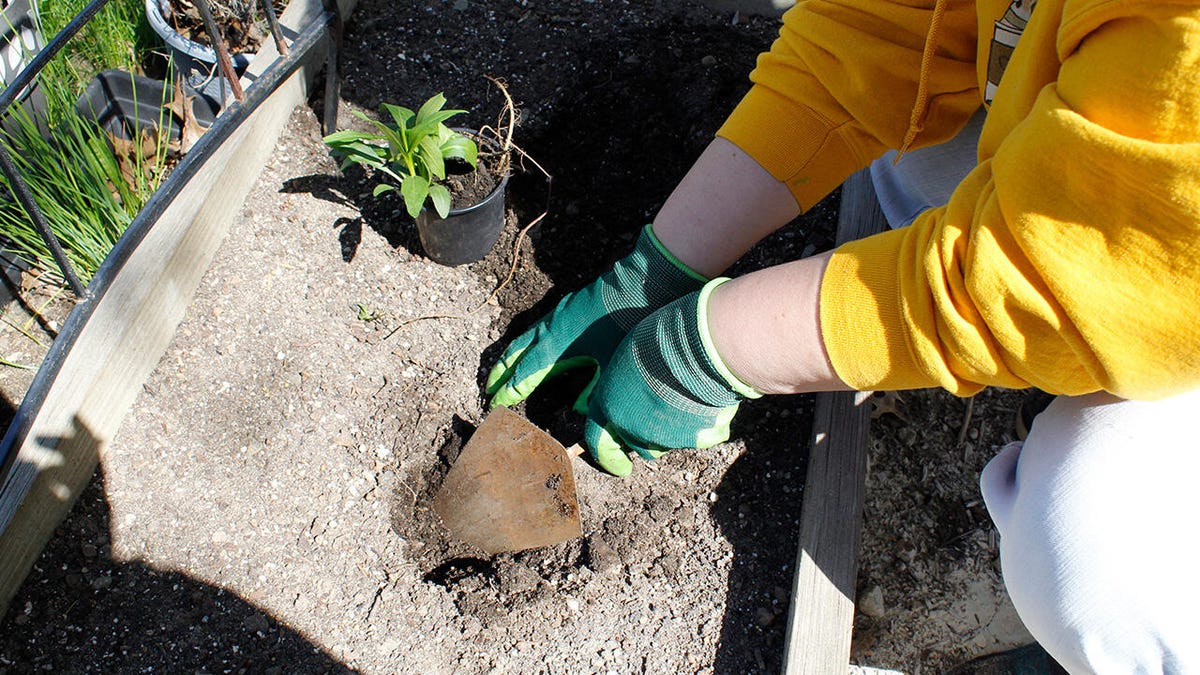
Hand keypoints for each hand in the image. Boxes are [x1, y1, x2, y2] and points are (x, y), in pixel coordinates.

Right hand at [486, 225, 706, 411]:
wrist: (643, 283)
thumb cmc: (628, 323)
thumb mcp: (612, 365)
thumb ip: (595, 393)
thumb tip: (580, 413)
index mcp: (556, 346)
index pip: (524, 375)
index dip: (509, 392)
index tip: (497, 406)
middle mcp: (551, 329)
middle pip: (516, 354)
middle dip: (501, 373)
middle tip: (488, 389)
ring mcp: (558, 314)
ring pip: (525, 338)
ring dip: (511, 355)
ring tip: (502, 368)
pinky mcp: (568, 306)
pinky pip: (538, 327)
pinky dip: (527, 341)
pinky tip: (535, 344)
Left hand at [584, 279, 760, 475]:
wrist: (699, 345)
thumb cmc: (659, 340)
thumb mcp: (625, 355)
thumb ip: (619, 383)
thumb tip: (614, 395)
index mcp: (610, 406)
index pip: (599, 442)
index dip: (608, 457)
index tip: (621, 468)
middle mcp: (635, 428)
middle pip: (639, 446)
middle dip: (648, 435)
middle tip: (662, 410)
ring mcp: (668, 436)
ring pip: (669, 443)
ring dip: (674, 429)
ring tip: (686, 396)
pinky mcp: (698, 439)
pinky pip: (703, 436)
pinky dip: (706, 422)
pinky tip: (709, 399)